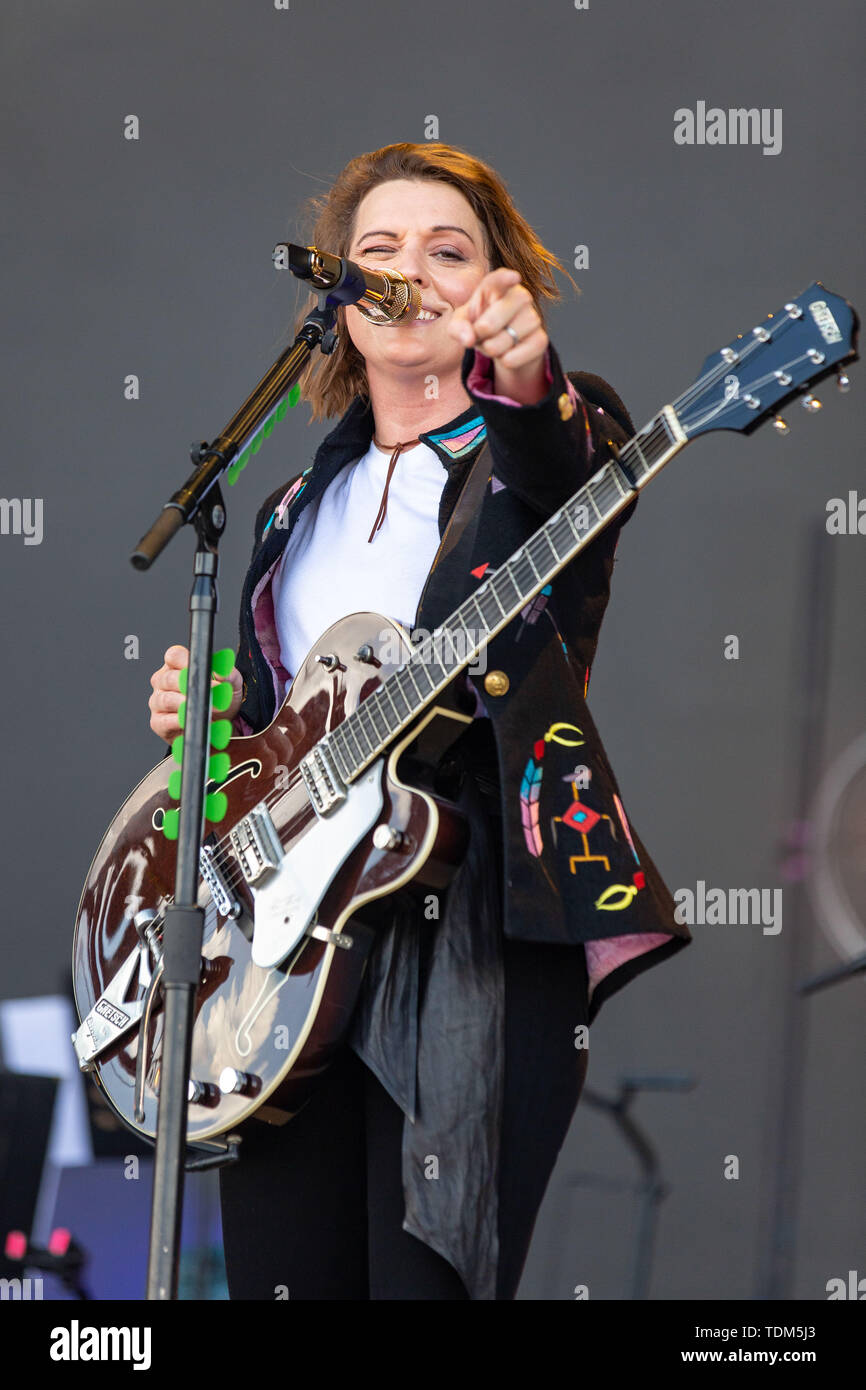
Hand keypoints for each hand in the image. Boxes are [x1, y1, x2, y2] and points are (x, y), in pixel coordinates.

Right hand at [149, 644, 242, 744]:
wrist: (221, 724)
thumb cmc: (220, 699)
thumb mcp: (231, 684)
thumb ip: (229, 674)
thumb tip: (222, 668)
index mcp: (178, 665)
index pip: (174, 656)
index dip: (186, 662)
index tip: (201, 672)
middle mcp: (164, 681)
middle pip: (168, 678)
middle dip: (192, 687)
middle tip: (210, 695)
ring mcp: (158, 701)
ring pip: (166, 699)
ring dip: (186, 706)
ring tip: (204, 711)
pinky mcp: (159, 722)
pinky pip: (164, 721)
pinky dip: (179, 722)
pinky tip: (192, 721)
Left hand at [447, 267, 548, 403]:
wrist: (502, 346)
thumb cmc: (480, 325)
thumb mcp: (461, 324)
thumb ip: (458, 328)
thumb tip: (468, 339)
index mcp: (497, 286)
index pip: (501, 278)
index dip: (506, 278)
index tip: (514, 277)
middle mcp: (520, 296)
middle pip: (502, 311)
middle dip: (484, 328)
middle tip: (479, 333)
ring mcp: (533, 317)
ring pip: (508, 338)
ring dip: (493, 348)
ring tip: (493, 342)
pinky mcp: (541, 339)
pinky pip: (516, 356)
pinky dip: (505, 361)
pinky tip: (507, 353)